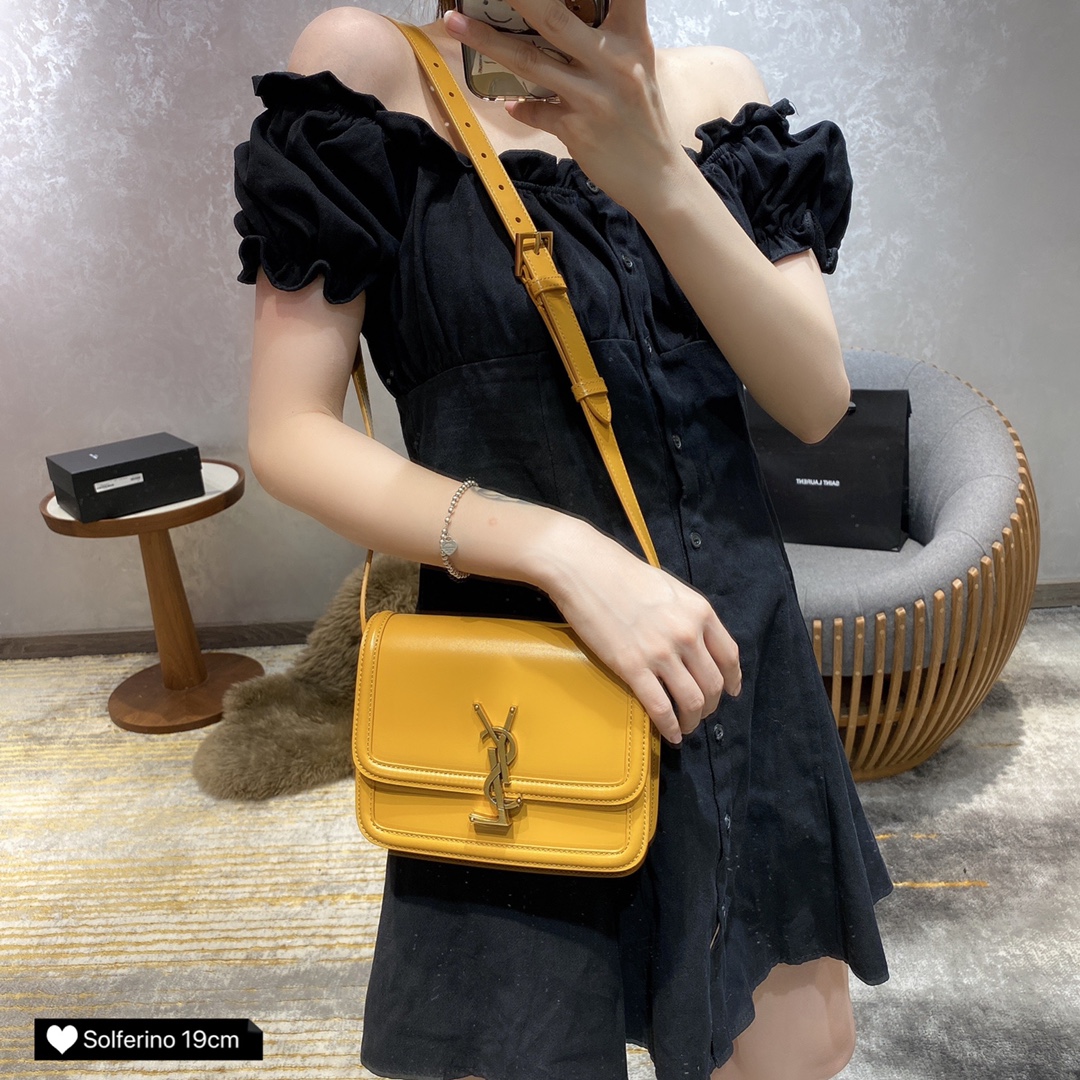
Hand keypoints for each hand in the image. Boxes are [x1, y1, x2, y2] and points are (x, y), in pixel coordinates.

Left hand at [442, 0, 692, 210]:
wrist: (658, 178)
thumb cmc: (642, 119)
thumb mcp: (635, 69)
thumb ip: (606, 42)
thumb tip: (552, 23)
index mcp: (632, 39)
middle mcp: (613, 63)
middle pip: (553, 17)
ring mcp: (593, 98)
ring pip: (530, 61)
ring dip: (488, 41)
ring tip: (456, 23)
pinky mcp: (578, 130)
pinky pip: (537, 112)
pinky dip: (521, 107)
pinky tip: (510, 105)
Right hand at [535, 517, 741, 745]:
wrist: (586, 570)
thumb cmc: (623, 574)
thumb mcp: (670, 589)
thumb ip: (688, 615)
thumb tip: (696, 640)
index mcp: (700, 612)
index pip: (729, 656)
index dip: (732, 680)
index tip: (730, 692)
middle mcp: (687, 635)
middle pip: (713, 684)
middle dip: (711, 706)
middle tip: (702, 713)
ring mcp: (661, 653)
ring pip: (692, 700)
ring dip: (693, 720)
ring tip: (687, 727)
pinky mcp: (633, 667)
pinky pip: (661, 707)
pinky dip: (671, 726)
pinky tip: (671, 734)